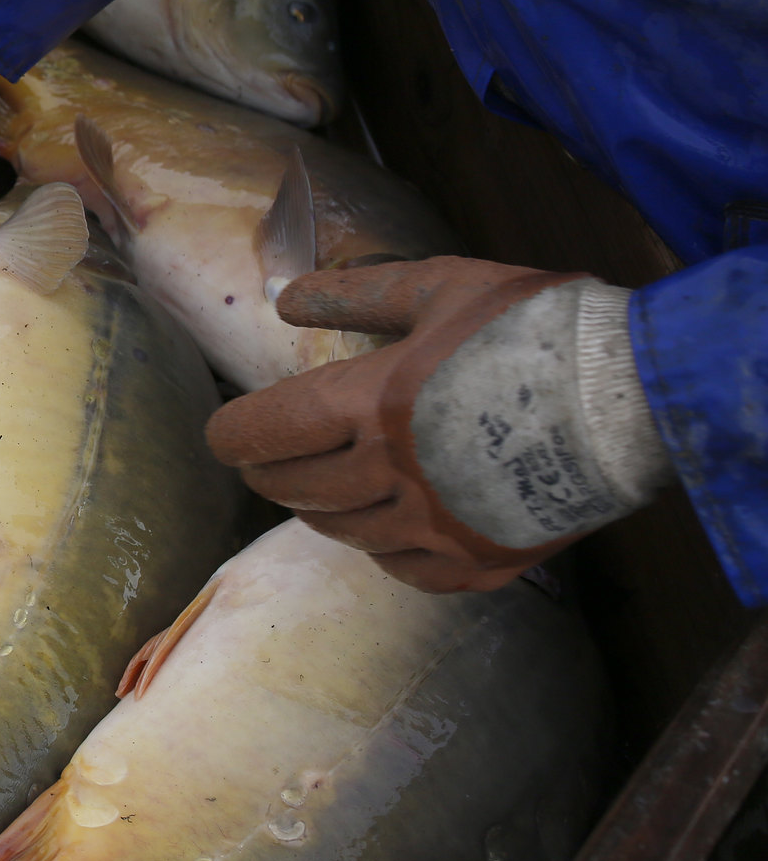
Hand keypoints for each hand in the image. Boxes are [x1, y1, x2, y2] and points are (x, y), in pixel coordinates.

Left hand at [206, 257, 673, 591]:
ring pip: (342, 533)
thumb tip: (284, 298)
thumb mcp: (439, 289)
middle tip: (266, 459)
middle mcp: (392, 474)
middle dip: (268, 472)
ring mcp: (435, 527)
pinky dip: (382, 548)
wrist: (636, 394)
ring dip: (321, 508)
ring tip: (326, 485)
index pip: (264, 433)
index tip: (225, 435)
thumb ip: (355, 295)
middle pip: (294, 489)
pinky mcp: (478, 562)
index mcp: (372, 404)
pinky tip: (387, 526)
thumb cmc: (534, 328)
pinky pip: (403, 571)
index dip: (231, 436)